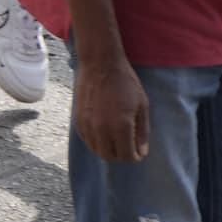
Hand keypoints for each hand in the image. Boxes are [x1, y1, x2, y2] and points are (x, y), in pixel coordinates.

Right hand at [72, 48, 149, 165]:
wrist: (100, 64)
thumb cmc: (126, 83)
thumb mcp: (142, 106)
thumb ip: (143, 132)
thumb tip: (141, 152)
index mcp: (121, 126)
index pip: (127, 156)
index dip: (135, 156)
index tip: (138, 151)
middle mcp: (102, 129)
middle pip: (110, 157)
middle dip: (121, 156)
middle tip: (128, 147)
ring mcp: (87, 124)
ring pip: (96, 150)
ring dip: (107, 150)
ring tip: (116, 140)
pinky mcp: (78, 119)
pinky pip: (87, 140)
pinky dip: (96, 142)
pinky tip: (103, 133)